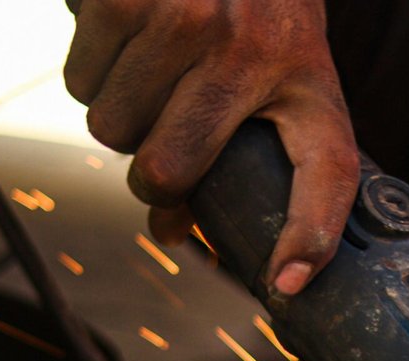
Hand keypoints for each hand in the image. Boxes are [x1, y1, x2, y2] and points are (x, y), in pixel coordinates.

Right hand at [64, 0, 358, 294]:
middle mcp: (252, 53)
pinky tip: (124, 36)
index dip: (310, 236)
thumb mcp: (280, 66)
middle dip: (150, 168)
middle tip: (165, 127)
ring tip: (150, 69)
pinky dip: (89, 70)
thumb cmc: (253, 6)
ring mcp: (187, 23)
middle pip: (165, 170)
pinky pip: (79, 80)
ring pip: (110, 128)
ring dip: (116, 113)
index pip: (328, 172)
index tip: (286, 285)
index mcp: (308, 79)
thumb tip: (168, 232)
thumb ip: (239, 147)